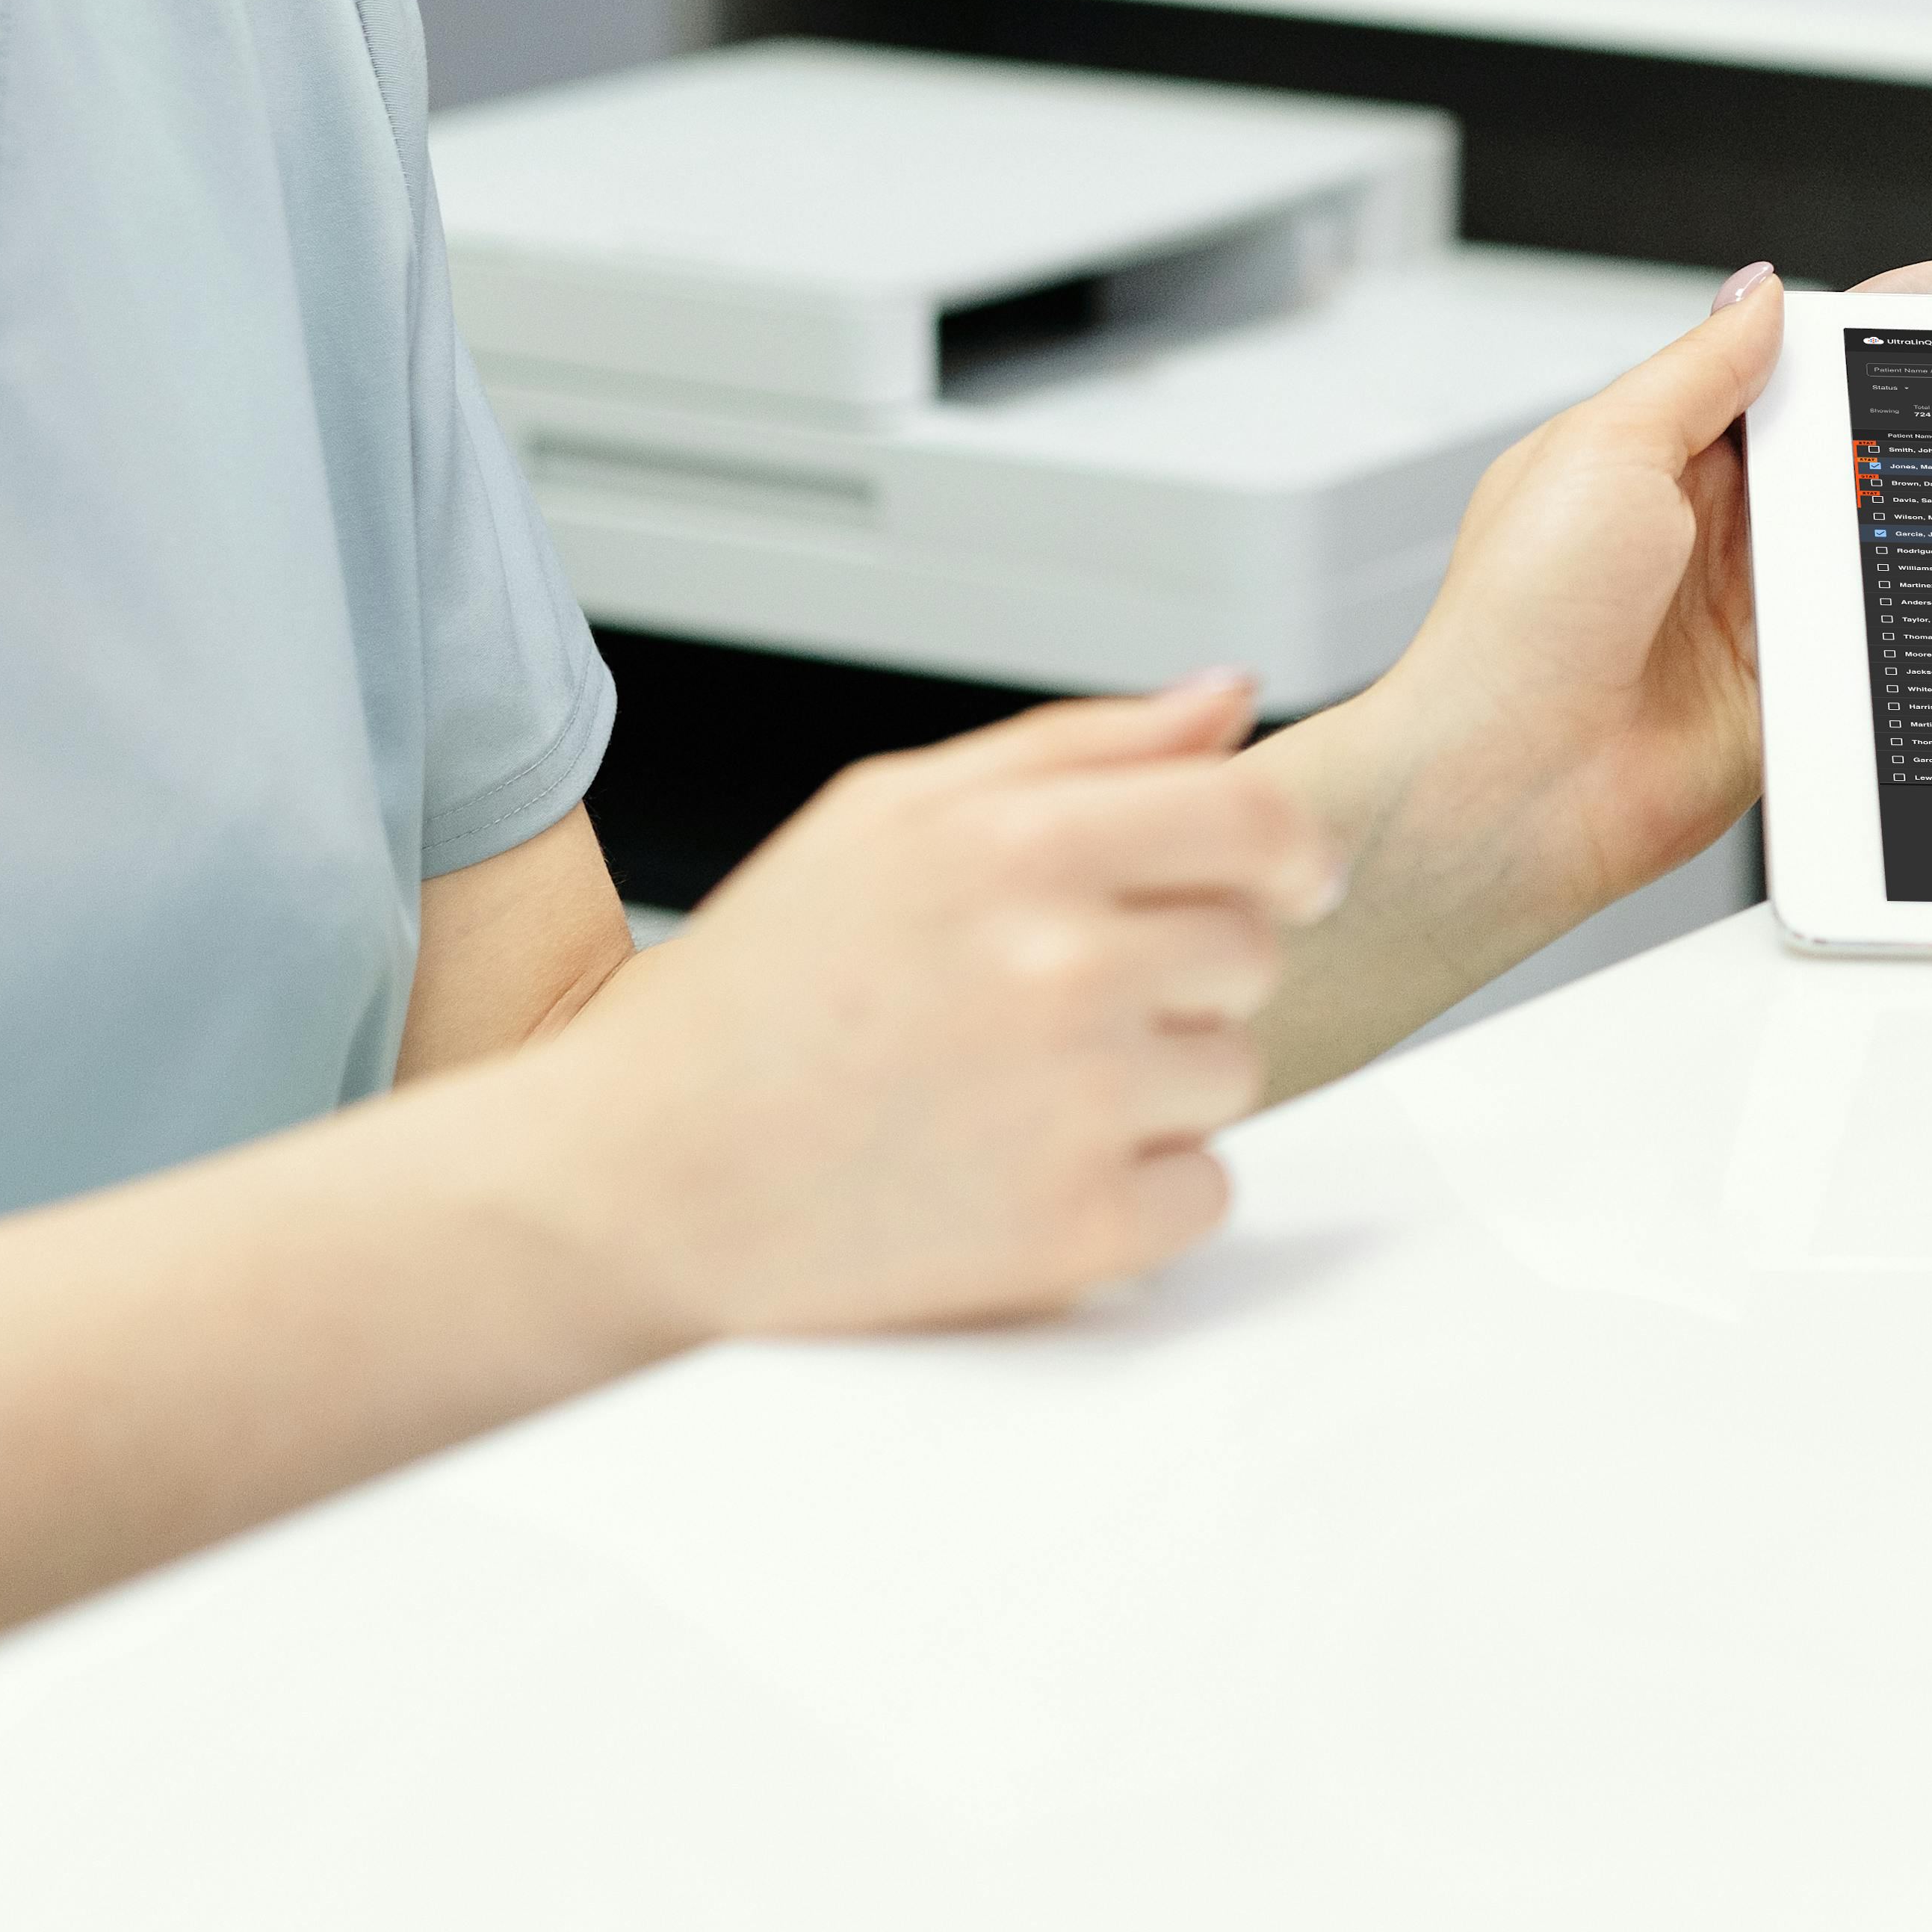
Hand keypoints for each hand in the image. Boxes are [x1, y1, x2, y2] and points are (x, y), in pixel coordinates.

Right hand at [544, 675, 1335, 1336]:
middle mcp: (1060, 964)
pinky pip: (1205, 1193)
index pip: (1258, 821)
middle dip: (1184, 974)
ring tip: (1016, 1090)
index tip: (1286, 883)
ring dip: (1157, 1086)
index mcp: (1015, 844)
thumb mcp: (888, 815)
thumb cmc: (758, 994)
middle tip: (1058, 1005)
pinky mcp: (1077, 1231)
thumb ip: (1077, 747)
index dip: (1291, 854)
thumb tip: (1228, 699)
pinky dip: (1137, 1195)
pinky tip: (1020, 1172)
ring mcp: (1075, 1103)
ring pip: (1233, 1073)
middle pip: (1253, 951)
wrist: (639, 1182)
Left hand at [1332, 256, 1931, 966]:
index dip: (1848, 335)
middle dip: (1891, 416)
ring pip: (1852, 532)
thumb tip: (1764, 295)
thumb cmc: (1517, 621)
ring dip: (1892, 512)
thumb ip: (1698, 370)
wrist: (1514, 782)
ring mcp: (1742, 607)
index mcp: (1650, 453)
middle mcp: (1699, 527)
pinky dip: (1888, 607)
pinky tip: (1911, 581)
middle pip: (1824, 446)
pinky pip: (1856, 629)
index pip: (1769, 372)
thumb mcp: (1604, 447)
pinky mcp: (1777, 682)